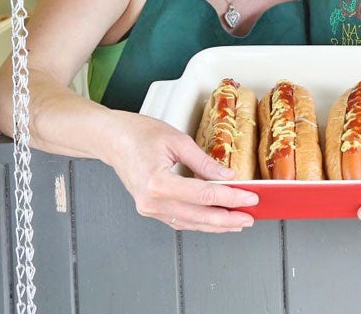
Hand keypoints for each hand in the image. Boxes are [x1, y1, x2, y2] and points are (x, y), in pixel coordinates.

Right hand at [106, 112, 258, 232]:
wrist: (111, 139)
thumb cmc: (138, 134)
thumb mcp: (177, 140)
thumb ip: (204, 162)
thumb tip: (226, 177)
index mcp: (157, 183)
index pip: (204, 196)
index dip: (231, 198)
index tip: (249, 197)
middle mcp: (151, 202)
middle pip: (198, 216)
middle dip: (227, 220)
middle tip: (249, 217)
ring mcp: (149, 208)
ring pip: (189, 223)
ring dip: (215, 225)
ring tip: (236, 223)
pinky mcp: (150, 209)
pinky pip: (179, 221)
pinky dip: (199, 222)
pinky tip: (213, 221)